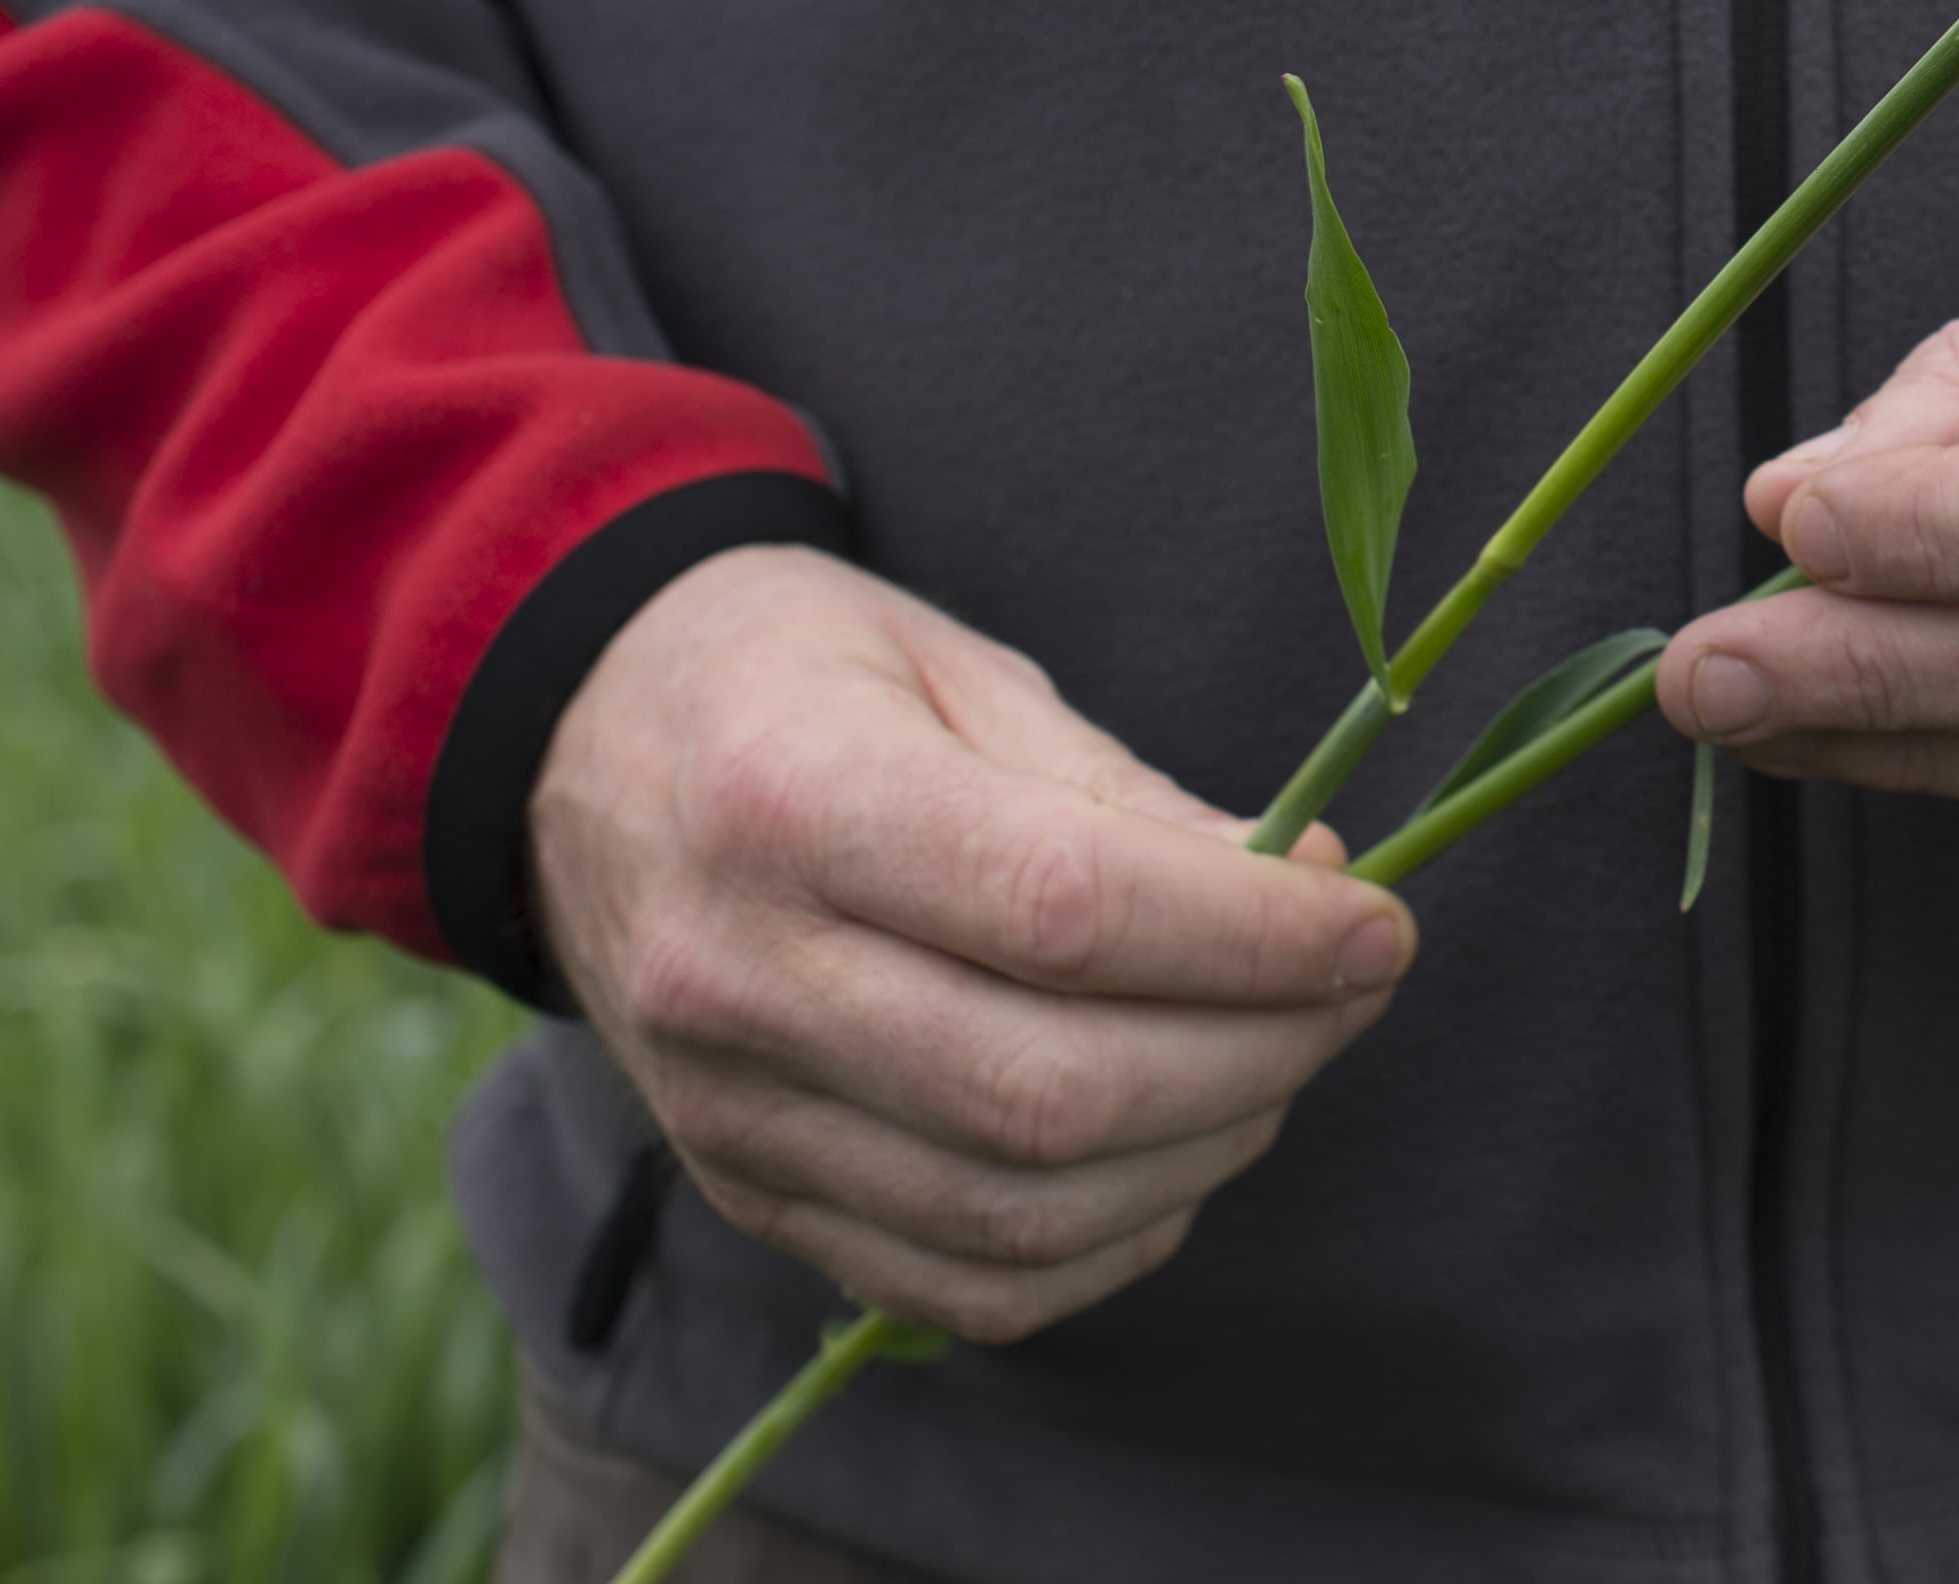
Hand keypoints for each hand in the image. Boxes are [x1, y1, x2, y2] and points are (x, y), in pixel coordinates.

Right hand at [530, 546, 1413, 1342]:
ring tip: (1279, 1056)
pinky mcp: (743, 1193)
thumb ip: (1129, 800)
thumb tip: (1312, 895)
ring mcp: (727, 1111)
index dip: (1254, 938)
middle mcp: (737, 976)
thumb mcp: (963, 672)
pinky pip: (957, 1286)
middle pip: (1048, 1092)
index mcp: (791, 799)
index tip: (1378, 921)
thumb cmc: (801, 680)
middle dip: (1258, 1054)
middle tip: (1353, 988)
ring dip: (1203, 1154)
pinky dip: (1106, 1247)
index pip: (1066, 913)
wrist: (580, 752)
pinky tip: (1176, 1154)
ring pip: (1015, 1213)